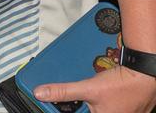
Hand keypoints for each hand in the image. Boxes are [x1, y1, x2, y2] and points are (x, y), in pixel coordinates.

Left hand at [34, 65, 155, 112]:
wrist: (145, 75)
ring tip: (88, 92)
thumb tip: (41, 93)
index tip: (53, 103)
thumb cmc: (122, 85)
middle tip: (74, 94)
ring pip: (92, 107)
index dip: (64, 108)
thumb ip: (63, 92)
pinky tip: (96, 90)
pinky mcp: (122, 108)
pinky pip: (101, 104)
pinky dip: (94, 98)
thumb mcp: (88, 88)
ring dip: (85, 100)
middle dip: (75, 103)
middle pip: (82, 110)